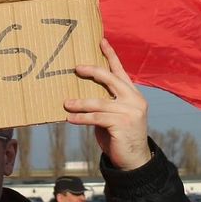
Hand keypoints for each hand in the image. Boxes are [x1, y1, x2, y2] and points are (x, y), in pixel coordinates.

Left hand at [64, 38, 149, 170]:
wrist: (134, 160)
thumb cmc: (120, 137)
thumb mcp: (114, 116)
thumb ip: (105, 103)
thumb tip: (80, 95)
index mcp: (133, 95)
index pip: (120, 71)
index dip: (111, 55)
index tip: (101, 41)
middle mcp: (134, 100)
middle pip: (110, 79)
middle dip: (92, 71)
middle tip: (76, 67)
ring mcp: (130, 112)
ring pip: (99, 102)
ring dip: (80, 102)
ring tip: (66, 103)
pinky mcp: (122, 124)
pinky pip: (96, 118)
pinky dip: (81, 118)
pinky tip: (70, 118)